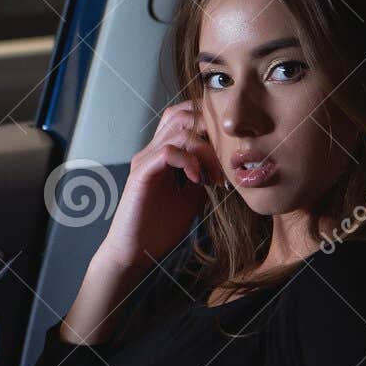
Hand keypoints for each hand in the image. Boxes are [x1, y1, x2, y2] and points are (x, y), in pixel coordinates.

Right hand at [97, 100, 219, 271]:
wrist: (134, 251)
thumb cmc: (159, 227)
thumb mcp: (192, 196)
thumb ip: (204, 174)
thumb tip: (228, 164)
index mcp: (163, 153)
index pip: (186, 117)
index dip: (210, 123)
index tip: (231, 149)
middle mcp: (152, 150)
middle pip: (182, 113)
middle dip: (211, 130)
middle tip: (227, 156)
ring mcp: (145, 160)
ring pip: (179, 129)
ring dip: (205, 149)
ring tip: (214, 175)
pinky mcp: (141, 174)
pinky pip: (168, 152)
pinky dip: (189, 161)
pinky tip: (198, 180)